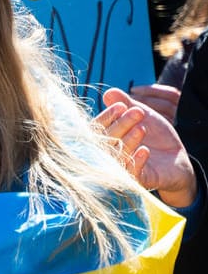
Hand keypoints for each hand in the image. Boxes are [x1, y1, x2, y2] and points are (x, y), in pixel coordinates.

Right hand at [99, 87, 197, 208]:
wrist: (177, 158)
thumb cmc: (157, 136)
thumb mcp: (142, 116)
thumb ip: (126, 104)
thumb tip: (109, 92)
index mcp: (106, 139)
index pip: (96, 129)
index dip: (107, 117)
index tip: (121, 105)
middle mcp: (108, 155)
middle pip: (106, 142)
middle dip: (121, 125)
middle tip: (138, 112)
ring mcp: (120, 169)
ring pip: (116, 157)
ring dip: (128, 142)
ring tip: (142, 128)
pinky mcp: (135, 181)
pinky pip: (130, 174)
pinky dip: (136, 162)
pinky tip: (144, 151)